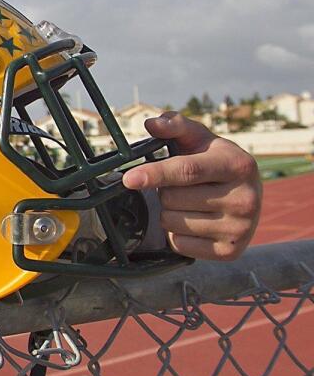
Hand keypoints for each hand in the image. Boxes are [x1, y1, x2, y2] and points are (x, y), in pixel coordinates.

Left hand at [122, 112, 261, 260]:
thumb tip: (151, 123)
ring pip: (172, 222)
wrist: (246, 194)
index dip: (155, 173)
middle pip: (173, 198)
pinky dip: (176, 233)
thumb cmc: (213, 160)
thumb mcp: (199, 138)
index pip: (187, 171)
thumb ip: (175, 125)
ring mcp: (240, 228)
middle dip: (164, 191)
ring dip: (169, 212)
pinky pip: (179, 244)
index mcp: (238, 165)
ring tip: (189, 202)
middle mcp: (245, 198)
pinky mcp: (230, 251)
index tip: (129, 178)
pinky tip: (194, 221)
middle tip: (181, 186)